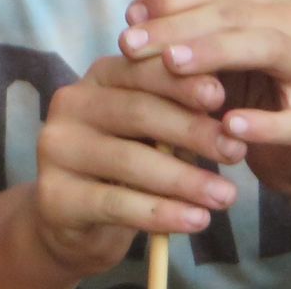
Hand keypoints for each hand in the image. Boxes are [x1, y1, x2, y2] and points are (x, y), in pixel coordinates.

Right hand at [28, 53, 244, 277]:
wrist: (75, 219)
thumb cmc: (129, 162)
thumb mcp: (153, 130)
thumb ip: (178, 111)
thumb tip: (227, 102)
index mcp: (98, 76)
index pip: (141, 70)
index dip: (181, 83)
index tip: (223, 98)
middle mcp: (70, 104)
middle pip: (136, 112)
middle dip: (191, 131)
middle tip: (235, 151)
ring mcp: (56, 149)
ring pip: (129, 161)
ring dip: (185, 179)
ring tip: (225, 195)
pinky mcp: (55, 196)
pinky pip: (116, 203)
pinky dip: (162, 213)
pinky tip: (196, 221)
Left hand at [121, 0, 290, 198]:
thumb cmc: (247, 88)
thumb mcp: (212, 53)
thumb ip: (181, 30)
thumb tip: (133, 16)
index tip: (128, 18)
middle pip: (233, 13)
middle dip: (176, 27)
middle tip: (131, 45)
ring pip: (266, 47)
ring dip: (215, 53)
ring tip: (172, 65)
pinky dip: (261, 122)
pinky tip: (229, 125)